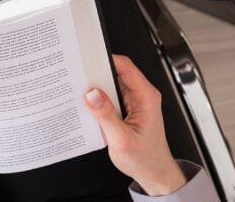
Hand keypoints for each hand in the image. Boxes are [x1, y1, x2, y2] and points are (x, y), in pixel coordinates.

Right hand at [85, 55, 186, 195]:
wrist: (155, 174)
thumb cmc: (146, 160)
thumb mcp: (122, 140)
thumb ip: (106, 116)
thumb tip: (92, 94)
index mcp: (146, 97)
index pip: (125, 66)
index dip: (105, 59)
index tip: (87, 60)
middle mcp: (142, 95)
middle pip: (116, 72)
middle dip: (96, 73)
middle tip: (78, 77)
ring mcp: (135, 101)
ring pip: (112, 83)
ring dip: (96, 87)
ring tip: (81, 92)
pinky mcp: (128, 108)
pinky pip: (111, 95)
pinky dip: (99, 98)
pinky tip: (89, 105)